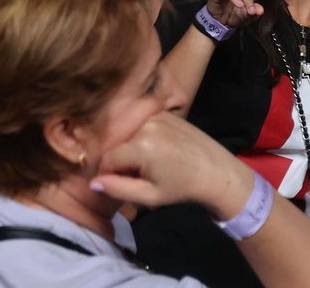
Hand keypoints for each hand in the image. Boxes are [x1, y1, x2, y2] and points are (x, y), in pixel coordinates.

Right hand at [91, 111, 257, 219]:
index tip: (120, 185)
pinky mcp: (165, 112)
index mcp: (141, 146)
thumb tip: (93, 183)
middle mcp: (146, 125)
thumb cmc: (182, 188)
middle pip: (119, 147)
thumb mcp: (149, 196)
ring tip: (153, 166)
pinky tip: (161, 152)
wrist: (216, 172)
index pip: (108, 159)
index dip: (109, 175)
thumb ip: (118, 189)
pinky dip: (145, 140)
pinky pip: (144, 127)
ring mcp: (156, 115)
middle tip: (141, 178)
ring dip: (134, 151)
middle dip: (123, 163)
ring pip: (130, 137)